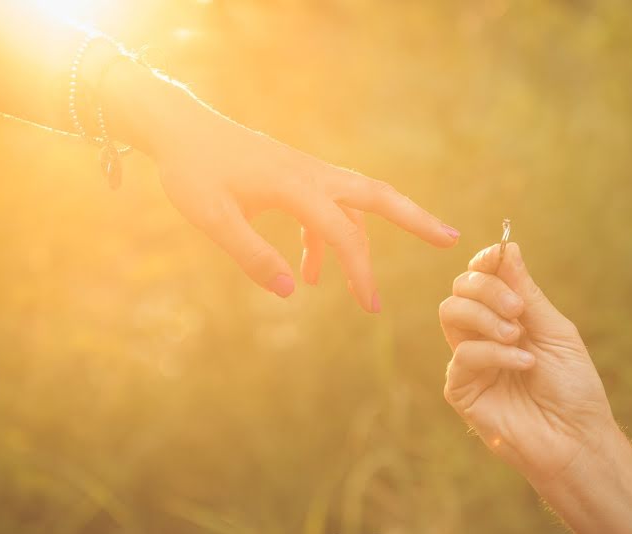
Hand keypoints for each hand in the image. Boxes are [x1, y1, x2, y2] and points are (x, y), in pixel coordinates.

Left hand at [112, 66, 459, 311]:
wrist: (180, 128)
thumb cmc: (192, 172)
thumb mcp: (213, 219)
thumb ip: (252, 254)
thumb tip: (291, 291)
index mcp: (296, 185)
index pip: (343, 232)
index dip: (361, 271)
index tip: (371, 307)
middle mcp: (312, 174)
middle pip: (378, 196)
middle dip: (416, 219)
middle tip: (451, 238)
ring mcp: (307, 173)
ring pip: (357, 204)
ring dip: (365, 243)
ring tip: (364, 291)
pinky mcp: (297, 177)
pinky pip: (327, 210)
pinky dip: (327, 240)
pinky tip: (308, 272)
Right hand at [439, 242, 615, 484]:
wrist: (576, 439)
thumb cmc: (573, 388)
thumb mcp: (555, 331)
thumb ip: (528, 293)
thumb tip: (508, 247)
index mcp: (507, 317)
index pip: (481, 277)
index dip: (485, 262)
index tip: (498, 254)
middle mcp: (482, 335)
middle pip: (460, 289)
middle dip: (485, 287)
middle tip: (517, 308)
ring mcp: (469, 361)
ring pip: (450, 313)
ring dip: (484, 316)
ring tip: (517, 334)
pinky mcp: (460, 389)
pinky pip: (463, 355)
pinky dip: (495, 353)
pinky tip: (524, 363)